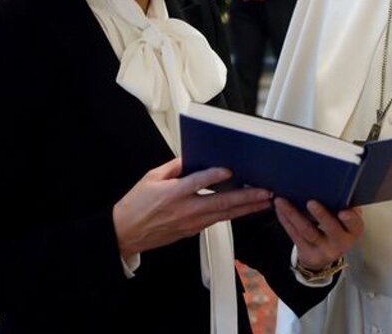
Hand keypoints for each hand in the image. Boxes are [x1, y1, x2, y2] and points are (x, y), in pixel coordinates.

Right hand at [112, 158, 271, 256]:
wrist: (125, 233)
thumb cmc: (135, 206)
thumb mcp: (151, 177)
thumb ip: (174, 167)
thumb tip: (192, 157)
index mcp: (172, 194)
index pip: (197, 183)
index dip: (215, 176)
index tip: (230, 170)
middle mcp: (185, 210)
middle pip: (221, 203)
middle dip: (246, 197)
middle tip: (265, 192)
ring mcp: (191, 223)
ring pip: (224, 215)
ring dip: (246, 208)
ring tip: (264, 201)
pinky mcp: (192, 231)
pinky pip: (217, 221)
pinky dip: (233, 214)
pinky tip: (245, 209)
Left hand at [274, 198, 363, 270]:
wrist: (325, 253)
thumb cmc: (337, 225)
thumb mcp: (345, 219)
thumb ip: (342, 204)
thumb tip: (332, 184)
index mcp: (353, 231)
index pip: (355, 225)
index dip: (350, 219)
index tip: (343, 212)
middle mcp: (340, 243)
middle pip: (331, 229)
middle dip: (321, 215)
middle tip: (311, 202)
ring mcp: (323, 250)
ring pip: (307, 231)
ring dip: (293, 214)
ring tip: (282, 201)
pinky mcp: (307, 252)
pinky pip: (294, 235)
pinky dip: (285, 220)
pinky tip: (279, 208)